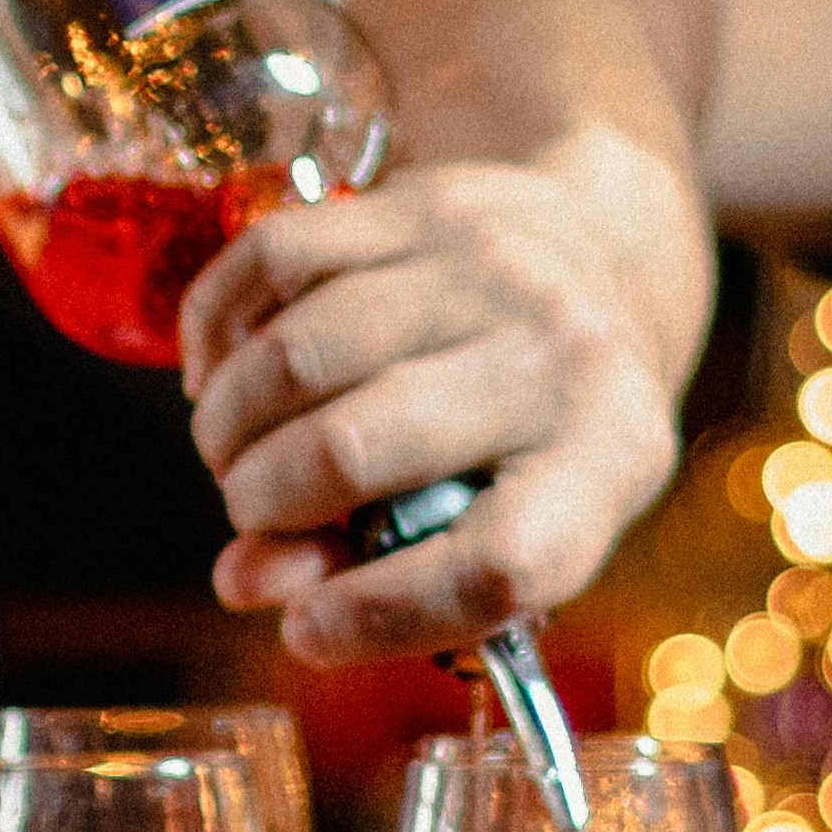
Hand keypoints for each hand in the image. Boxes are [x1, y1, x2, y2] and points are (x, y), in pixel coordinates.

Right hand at [182, 151, 699, 666]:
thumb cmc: (552, 424)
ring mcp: (486, 268)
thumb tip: (245, 579)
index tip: (304, 629)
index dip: (380, 615)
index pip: (494, 566)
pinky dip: (217, 331)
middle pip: (353, 450)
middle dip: (262, 503)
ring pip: (294, 356)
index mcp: (604, 464)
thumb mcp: (523, 516)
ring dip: (231, 425)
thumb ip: (391, 572)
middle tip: (253, 512)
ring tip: (237, 451)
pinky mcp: (422, 202)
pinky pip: (271, 264)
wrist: (613, 252)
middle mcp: (556, 359)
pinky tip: (224, 371)